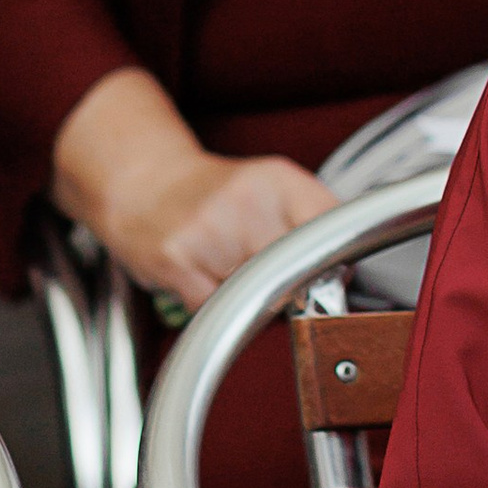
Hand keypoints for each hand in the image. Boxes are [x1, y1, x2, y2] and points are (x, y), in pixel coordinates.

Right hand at [90, 147, 336, 308]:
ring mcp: (208, 229)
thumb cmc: (214, 195)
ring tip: (228, 269)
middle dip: (286, 286)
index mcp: (278, 179)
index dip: (333, 263)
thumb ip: (312, 223)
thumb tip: (343, 274)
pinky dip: (212, 306)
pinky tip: (202, 277)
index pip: (330, 229)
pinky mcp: (176, 259)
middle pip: (293, 271)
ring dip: (246, 298)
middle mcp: (246, 199)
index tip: (326, 276)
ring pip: (253, 295)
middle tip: (269, 279)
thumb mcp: (271, 189)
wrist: (145, 184)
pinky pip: (213, 308)